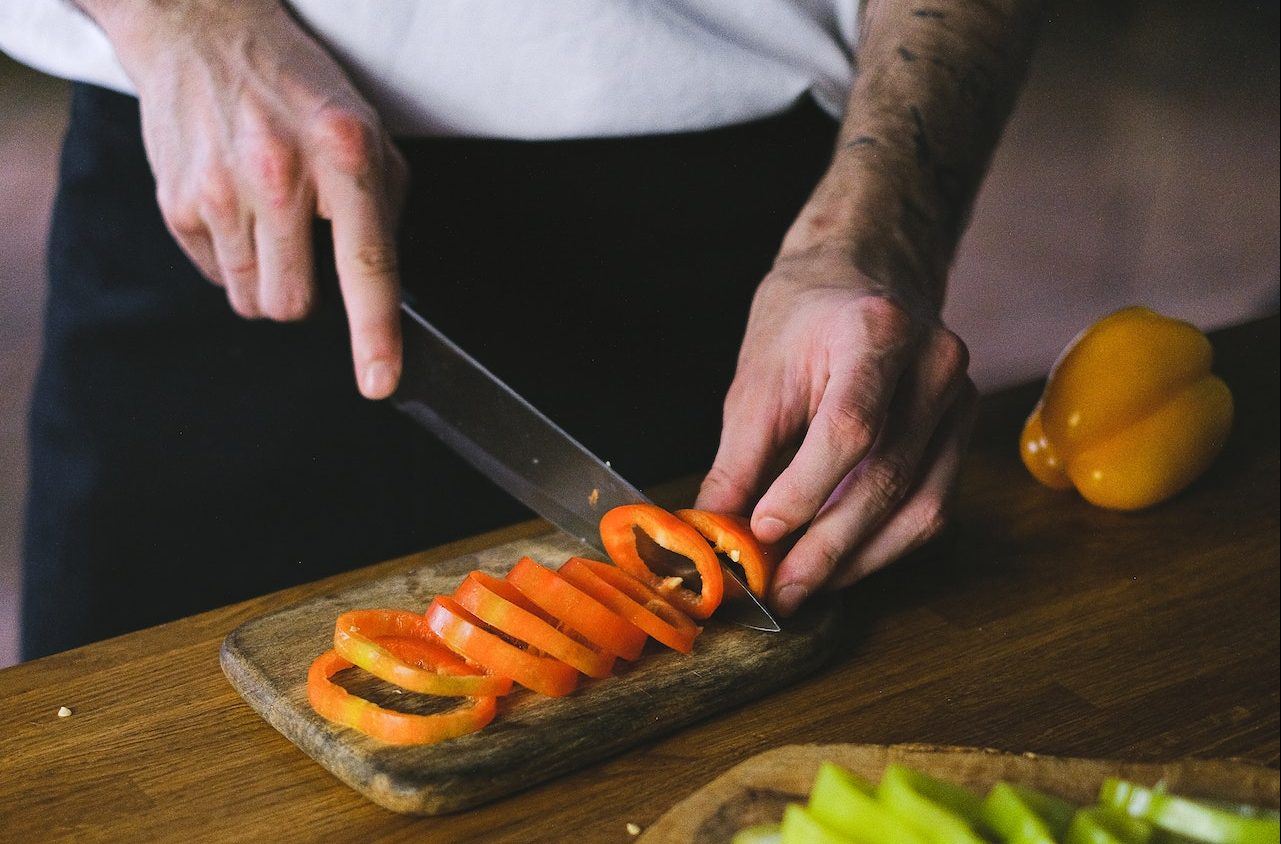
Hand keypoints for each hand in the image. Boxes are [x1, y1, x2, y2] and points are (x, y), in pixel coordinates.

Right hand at [95, 0, 407, 397]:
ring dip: (268, 279)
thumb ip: (383, 208)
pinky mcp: (177, 201)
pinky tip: (236, 206)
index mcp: (344, 154)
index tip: (379, 382)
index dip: (375, 333)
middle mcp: (280, 173)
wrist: (201, 30)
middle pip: (293, 305)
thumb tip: (383, 286)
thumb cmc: (298, 87)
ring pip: (253, 301)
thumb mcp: (366, 130)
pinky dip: (233, 256)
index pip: (366, 265)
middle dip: (306, 297)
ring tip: (270, 220)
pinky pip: (217, 275)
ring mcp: (221, 190)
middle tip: (307, 250)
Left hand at [695, 244, 976, 614]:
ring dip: (859, 559)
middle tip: (780, 590)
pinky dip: (884, 546)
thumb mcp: (757, 379)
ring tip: (805, 587)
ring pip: (920, 506)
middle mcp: (935, 363)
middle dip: (827, 546)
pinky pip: (933, 506)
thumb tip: (714, 532)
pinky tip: (842, 564)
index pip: (849, 429)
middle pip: (887, 477)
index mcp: (878, 332)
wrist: (862, 276)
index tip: (761, 534)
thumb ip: (740, 460)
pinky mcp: (964, 431)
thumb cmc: (802, 320)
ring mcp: (960, 398)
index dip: (803, 491)